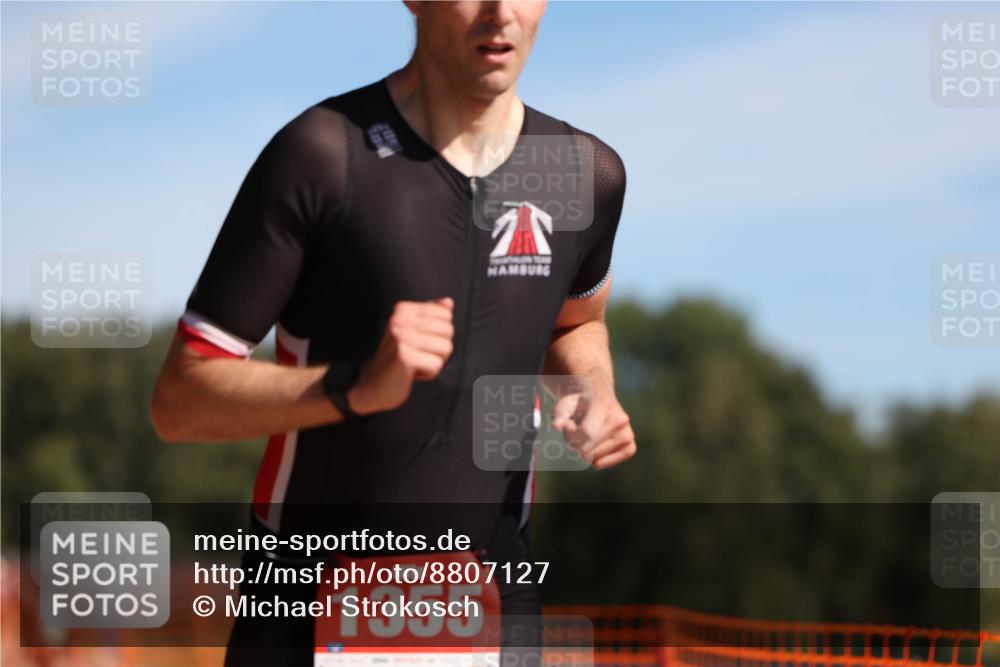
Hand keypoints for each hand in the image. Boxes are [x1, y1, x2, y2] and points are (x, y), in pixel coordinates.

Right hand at [347, 298, 453, 414]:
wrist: (373, 383)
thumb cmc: (398, 357)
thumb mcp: (413, 331)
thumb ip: (431, 315)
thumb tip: (449, 302)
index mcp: (404, 310)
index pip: (446, 315)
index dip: (440, 334)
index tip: (420, 342)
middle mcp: (401, 319)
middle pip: (448, 331)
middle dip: (440, 348)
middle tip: (418, 355)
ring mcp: (402, 337)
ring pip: (446, 348)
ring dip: (435, 361)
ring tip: (416, 363)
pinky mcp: (405, 356)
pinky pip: (437, 364)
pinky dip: (429, 373)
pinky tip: (412, 373)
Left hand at [551, 383, 636, 468]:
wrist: (599, 398)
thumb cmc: (579, 403)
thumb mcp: (566, 403)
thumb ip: (559, 414)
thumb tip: (557, 426)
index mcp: (604, 406)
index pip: (587, 434)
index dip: (572, 435)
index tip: (568, 426)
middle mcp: (620, 420)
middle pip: (588, 448)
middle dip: (576, 443)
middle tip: (576, 430)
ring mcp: (627, 434)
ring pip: (594, 458)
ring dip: (584, 451)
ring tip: (586, 436)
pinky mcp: (630, 447)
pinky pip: (605, 463)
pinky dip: (596, 460)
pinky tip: (594, 449)